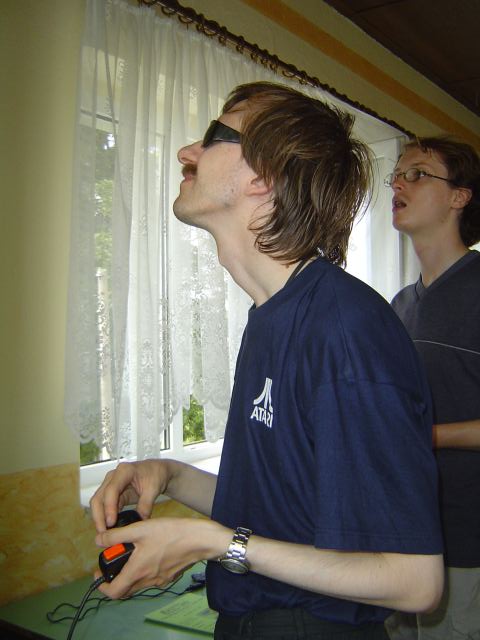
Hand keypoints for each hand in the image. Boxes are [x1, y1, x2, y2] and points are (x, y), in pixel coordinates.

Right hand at [90, 459, 172, 531]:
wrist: (156, 470)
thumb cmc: (155, 474)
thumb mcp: (154, 488)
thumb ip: (146, 504)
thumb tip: (140, 521)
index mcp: (124, 471)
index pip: (111, 490)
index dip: (109, 507)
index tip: (111, 523)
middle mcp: (113, 477)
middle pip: (99, 497)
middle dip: (99, 516)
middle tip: (104, 533)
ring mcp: (110, 485)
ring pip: (98, 503)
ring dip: (100, 518)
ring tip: (106, 534)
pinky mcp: (112, 494)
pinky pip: (105, 506)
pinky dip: (105, 517)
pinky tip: (110, 528)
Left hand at [94, 517, 228, 598]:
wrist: (199, 539)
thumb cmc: (170, 533)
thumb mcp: (140, 529)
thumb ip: (117, 535)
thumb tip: (99, 540)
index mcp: (137, 572)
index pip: (113, 592)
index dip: (101, 587)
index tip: (98, 575)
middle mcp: (147, 581)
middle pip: (125, 590)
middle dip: (115, 579)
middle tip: (113, 564)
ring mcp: (160, 581)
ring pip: (138, 584)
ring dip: (130, 575)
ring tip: (131, 555)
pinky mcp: (169, 577)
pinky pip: (151, 579)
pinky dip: (144, 572)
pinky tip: (149, 554)